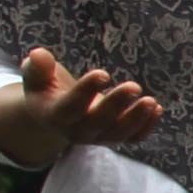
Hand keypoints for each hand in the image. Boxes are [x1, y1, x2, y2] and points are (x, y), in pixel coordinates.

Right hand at [0, 47, 163, 163]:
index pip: (71, 107)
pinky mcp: (114, 137)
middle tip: (134, 86)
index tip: (103, 74)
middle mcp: (77, 130)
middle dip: (117, 105)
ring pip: (118, 133)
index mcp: (56, 115)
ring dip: (136, 119)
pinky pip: (132, 138)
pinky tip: (157, 109)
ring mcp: (97, 137)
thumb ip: (37, 67)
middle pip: (98, 122)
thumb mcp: (35, 76)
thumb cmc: (45, 89)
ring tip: (151, 101)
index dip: (86, 91)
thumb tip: (38, 54)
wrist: (54, 114)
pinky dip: (146, 127)